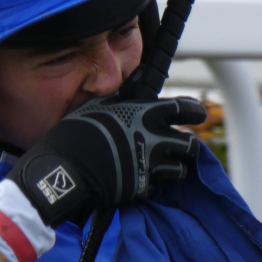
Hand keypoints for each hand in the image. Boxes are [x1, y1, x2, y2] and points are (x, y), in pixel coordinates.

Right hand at [8, 90, 204, 225]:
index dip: (194, 112)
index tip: (195, 116)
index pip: (186, 109)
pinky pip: (156, 186)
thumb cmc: (78, 132)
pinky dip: (151, 183)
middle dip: (187, 146)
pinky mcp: (141, 187)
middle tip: (178, 147)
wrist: (66, 169)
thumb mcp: (100, 104)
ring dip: (174, 167)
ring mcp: (150, 165)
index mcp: (147, 115)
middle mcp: (155, 140)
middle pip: (190, 145)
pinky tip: (140, 179)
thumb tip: (141, 73)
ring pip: (180, 169)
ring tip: (163, 166)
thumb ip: (125, 92)